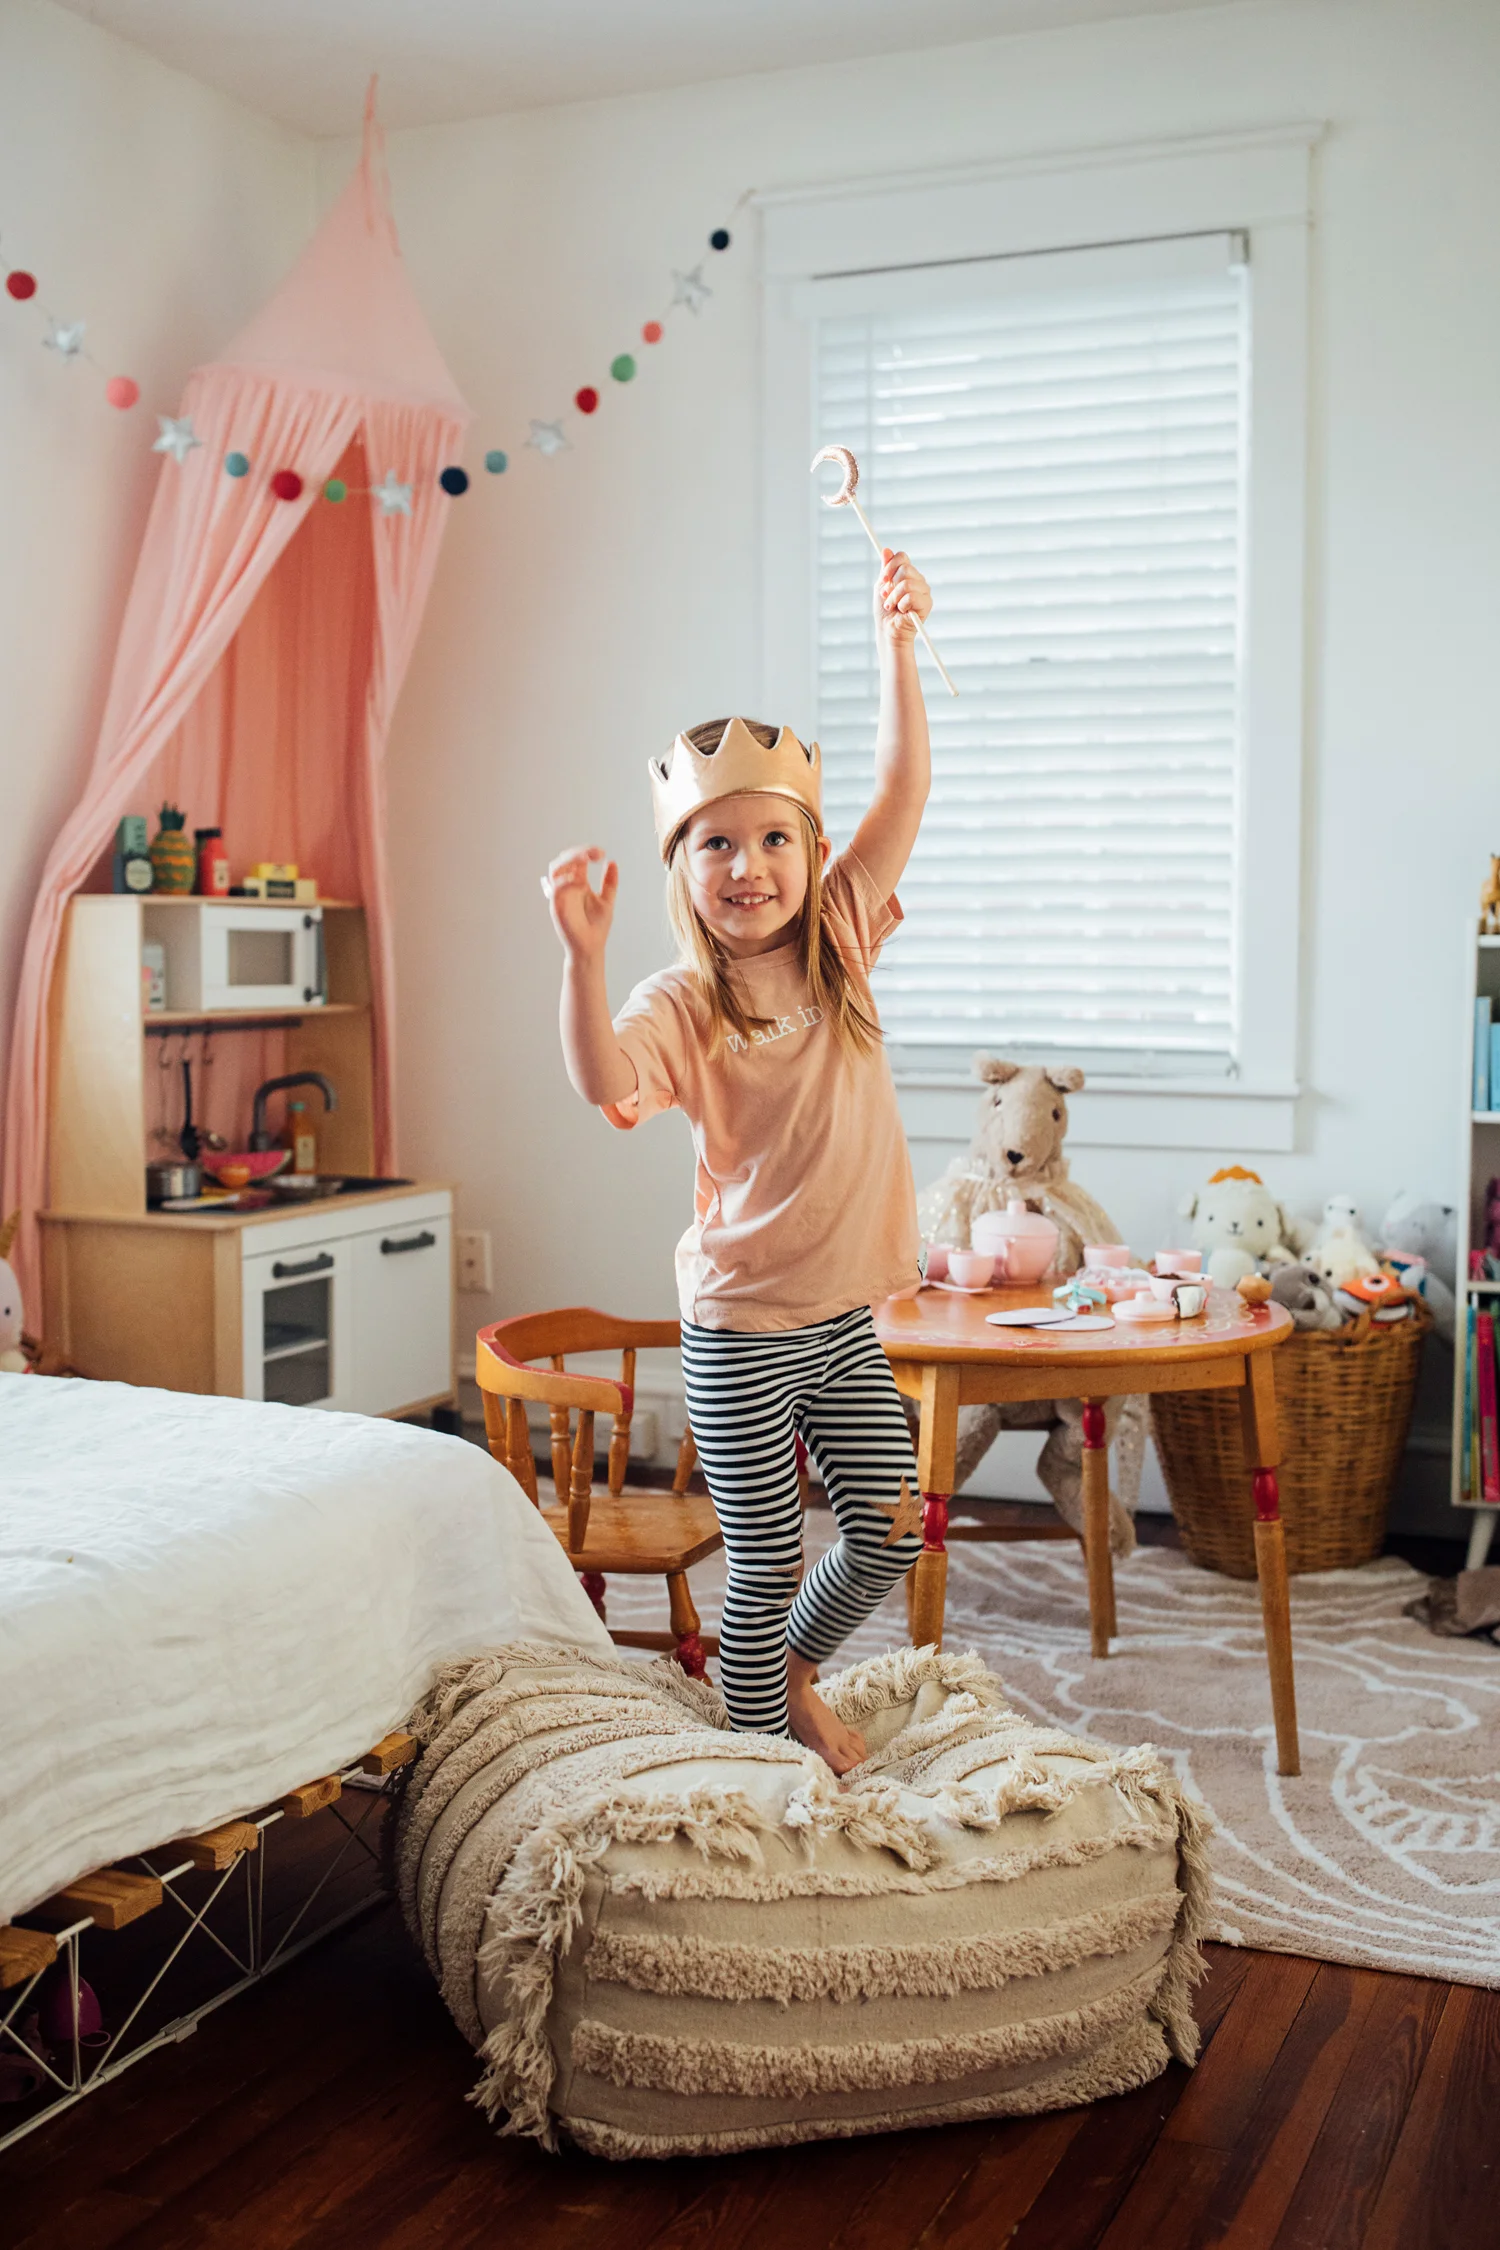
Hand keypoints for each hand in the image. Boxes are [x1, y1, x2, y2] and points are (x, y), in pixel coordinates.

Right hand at [543, 845, 616, 963]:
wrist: (591, 947)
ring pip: (555, 868)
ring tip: (586, 858)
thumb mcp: (607, 900)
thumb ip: (609, 882)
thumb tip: (612, 862)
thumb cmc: (596, 927)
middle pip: (564, 860)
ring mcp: (560, 894)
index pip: (577, 859)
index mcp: (579, 883)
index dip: (587, 852)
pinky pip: (556, 887)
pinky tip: (581, 882)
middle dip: (578, 852)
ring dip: (569, 860)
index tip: (602, 853)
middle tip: (595, 853)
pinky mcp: (556, 905)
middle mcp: (567, 886)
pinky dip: (567, 881)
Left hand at [875, 548, 930, 646]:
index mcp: (909, 574)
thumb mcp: (882, 586)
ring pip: (907, 583)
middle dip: (891, 584)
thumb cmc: (885, 611)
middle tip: (887, 596)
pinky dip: (901, 605)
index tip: (883, 579)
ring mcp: (924, 591)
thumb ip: (885, 569)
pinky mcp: (927, 604)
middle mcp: (918, 580)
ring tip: (892, 606)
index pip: (902, 557)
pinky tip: (902, 611)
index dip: (890, 567)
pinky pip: (911, 596)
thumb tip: (886, 550)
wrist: (888, 630)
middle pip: (905, 568)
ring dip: (894, 597)